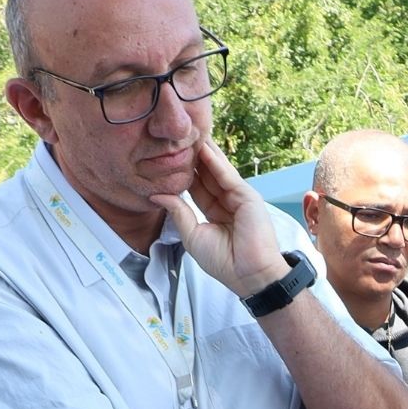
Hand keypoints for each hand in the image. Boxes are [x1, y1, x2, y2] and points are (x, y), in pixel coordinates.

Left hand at [152, 138, 292, 299]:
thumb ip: (179, 213)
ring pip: (217, 171)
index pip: (197, 187)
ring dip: (204, 153)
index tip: (167, 157)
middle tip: (176, 137)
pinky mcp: (248, 197)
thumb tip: (158, 195)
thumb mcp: (193, 236)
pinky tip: (203, 149)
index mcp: (215, 212)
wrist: (248, 275)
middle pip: (207, 175)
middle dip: (193, 158)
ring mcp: (239, 198)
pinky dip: (215, 162)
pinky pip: (227, 176)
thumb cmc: (225, 262)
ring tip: (189, 133)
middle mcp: (228, 202)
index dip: (184, 173)